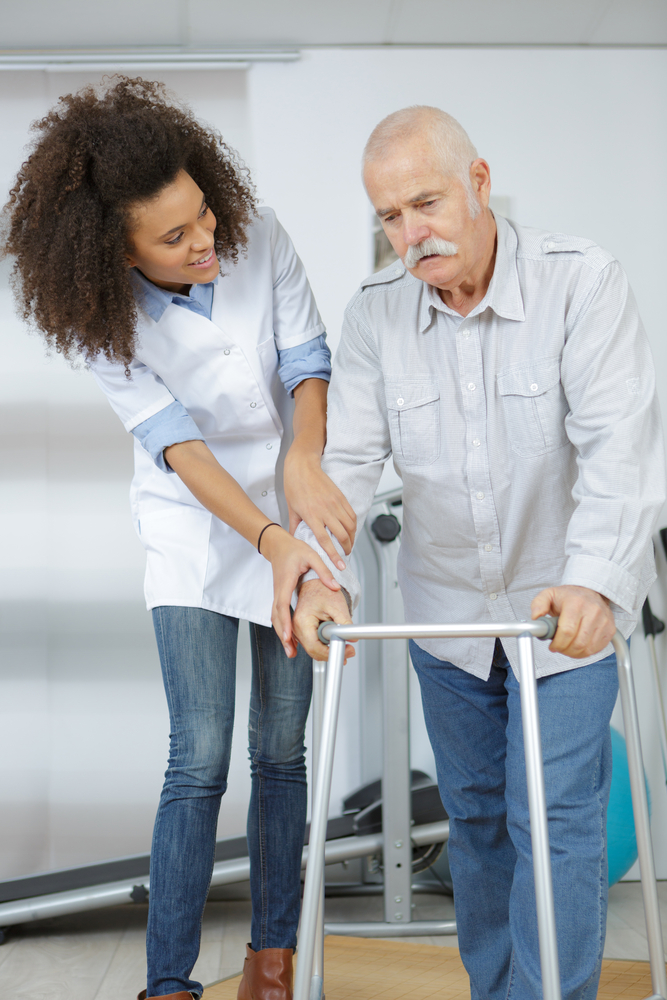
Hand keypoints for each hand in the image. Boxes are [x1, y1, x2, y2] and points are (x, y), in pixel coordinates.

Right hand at [261, 527, 341, 657]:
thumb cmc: (292, 549)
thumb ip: (324, 571)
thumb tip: (335, 586)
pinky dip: (283, 628)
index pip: (283, 606)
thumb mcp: (311, 556)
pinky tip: (290, 639)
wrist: (278, 545)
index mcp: (286, 583)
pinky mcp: (279, 597)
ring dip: (283, 636)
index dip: (285, 622)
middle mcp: (279, 592)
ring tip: (291, 652)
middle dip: (284, 636)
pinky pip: (279, 616)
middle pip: (277, 618)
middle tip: (291, 652)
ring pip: (276, 619)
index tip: (289, 636)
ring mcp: (277, 595)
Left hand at [283, 448, 356, 566]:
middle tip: (345, 557)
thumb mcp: (291, 509)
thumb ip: (294, 527)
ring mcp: (335, 503)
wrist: (302, 466)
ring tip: (349, 545)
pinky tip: (351, 531)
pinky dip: (354, 525)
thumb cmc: (294, 486)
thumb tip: (294, 540)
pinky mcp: (341, 497)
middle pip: (342, 535)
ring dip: (352, 538)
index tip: (339, 565)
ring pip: (350, 525)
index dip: (333, 555)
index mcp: (311, 515)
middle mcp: (325, 510)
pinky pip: (352, 514)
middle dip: (346, 548)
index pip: (325, 540)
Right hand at [293, 579, 355, 661]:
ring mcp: (297, 630)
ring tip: (343, 643)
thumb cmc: (322, 590)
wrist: (314, 583)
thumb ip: (345, 623)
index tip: (346, 651)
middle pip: (313, 651)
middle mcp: (295, 627)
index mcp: (302, 621)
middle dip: (331, 653)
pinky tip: (332, 641)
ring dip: (328, 650)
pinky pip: (312, 644)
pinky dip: (323, 645)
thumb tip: (352, 638)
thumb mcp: (337, 605)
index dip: (331, 653)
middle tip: (348, 650)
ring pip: (313, 649)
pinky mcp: (301, 631)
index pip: (314, 647)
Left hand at [531, 585, 615, 658]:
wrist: (589, 592)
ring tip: (567, 647)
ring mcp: (604, 620)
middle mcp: (593, 611)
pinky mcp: (610, 629)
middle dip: (565, 650)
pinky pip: (596, 649)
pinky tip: (577, 646)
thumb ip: (538, 605)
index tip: (552, 645)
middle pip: (578, 642)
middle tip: (558, 647)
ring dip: (574, 653)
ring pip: (588, 648)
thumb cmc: (568, 597)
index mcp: (576, 602)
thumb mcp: (549, 594)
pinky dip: (585, 652)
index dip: (558, 643)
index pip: (567, 631)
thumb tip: (535, 618)